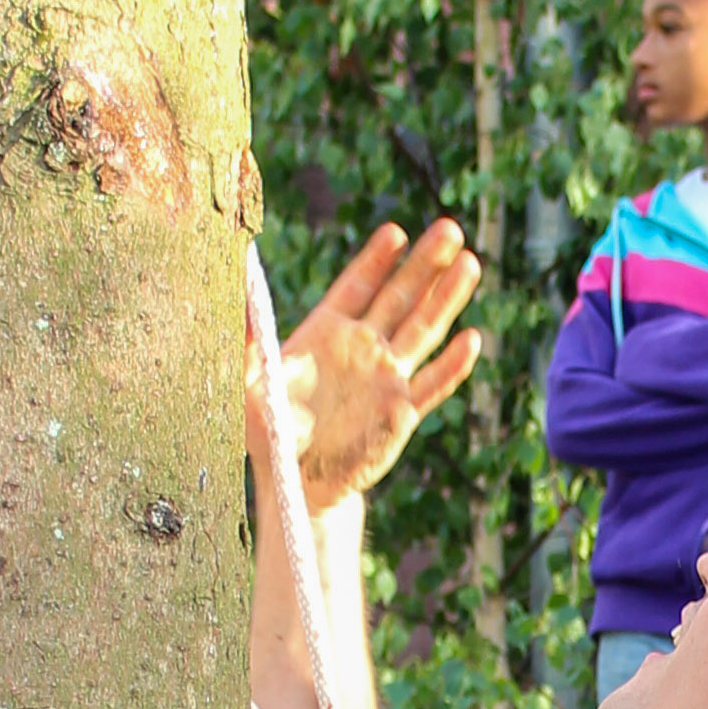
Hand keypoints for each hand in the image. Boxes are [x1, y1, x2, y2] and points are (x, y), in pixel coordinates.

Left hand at [253, 219, 482, 518]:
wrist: (298, 480)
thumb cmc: (268, 430)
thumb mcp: (246, 380)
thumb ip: (247, 333)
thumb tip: (235, 283)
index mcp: (327, 331)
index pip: (358, 285)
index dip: (377, 259)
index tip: (396, 231)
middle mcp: (363, 347)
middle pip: (400, 296)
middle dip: (425, 263)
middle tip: (450, 228)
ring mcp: (387, 377)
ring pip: (424, 329)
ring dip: (447, 298)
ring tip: (471, 263)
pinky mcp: (402, 412)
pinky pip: (432, 385)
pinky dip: (452, 365)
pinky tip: (473, 340)